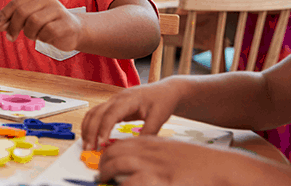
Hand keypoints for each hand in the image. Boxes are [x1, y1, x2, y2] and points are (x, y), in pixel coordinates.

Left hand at [0, 0, 81, 50]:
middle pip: (23, 12)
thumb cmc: (47, 24)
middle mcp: (48, 0)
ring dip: (30, 33)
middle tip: (11, 37)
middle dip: (13, 26)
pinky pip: (47, 32)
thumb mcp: (27, 20)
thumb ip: (10, 21)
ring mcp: (58, 11)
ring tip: (35, 35)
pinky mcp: (66, 24)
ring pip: (34, 23)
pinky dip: (42, 38)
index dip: (3, 15)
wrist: (74, 31)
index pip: (16, 3)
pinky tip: (47, 37)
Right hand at [81, 79, 180, 150]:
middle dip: (90, 131)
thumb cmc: (162, 100)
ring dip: (87, 129)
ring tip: (87, 145)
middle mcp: (117, 98)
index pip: (110, 114)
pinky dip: (91, 125)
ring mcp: (113, 101)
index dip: (104, 129)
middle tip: (89, 149)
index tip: (102, 144)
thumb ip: (148, 131)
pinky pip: (97, 114)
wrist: (165, 91)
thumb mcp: (159, 117)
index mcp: (128, 99)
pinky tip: (92, 137)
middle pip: (96, 113)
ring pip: (93, 113)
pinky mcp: (113, 106)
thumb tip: (136, 147)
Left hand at [98, 137, 256, 185]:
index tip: (104, 162)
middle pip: (114, 152)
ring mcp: (154, 164)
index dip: (108, 153)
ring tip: (103, 181)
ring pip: (116, 164)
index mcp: (153, 143)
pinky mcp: (159, 179)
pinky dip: (122, 185)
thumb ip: (156, 157)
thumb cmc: (201, 164)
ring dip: (106, 173)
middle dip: (103, 163)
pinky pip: (130, 183)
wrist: (224, 167)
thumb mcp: (174, 154)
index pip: (121, 143)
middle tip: (100, 175)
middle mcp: (150, 150)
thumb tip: (139, 170)